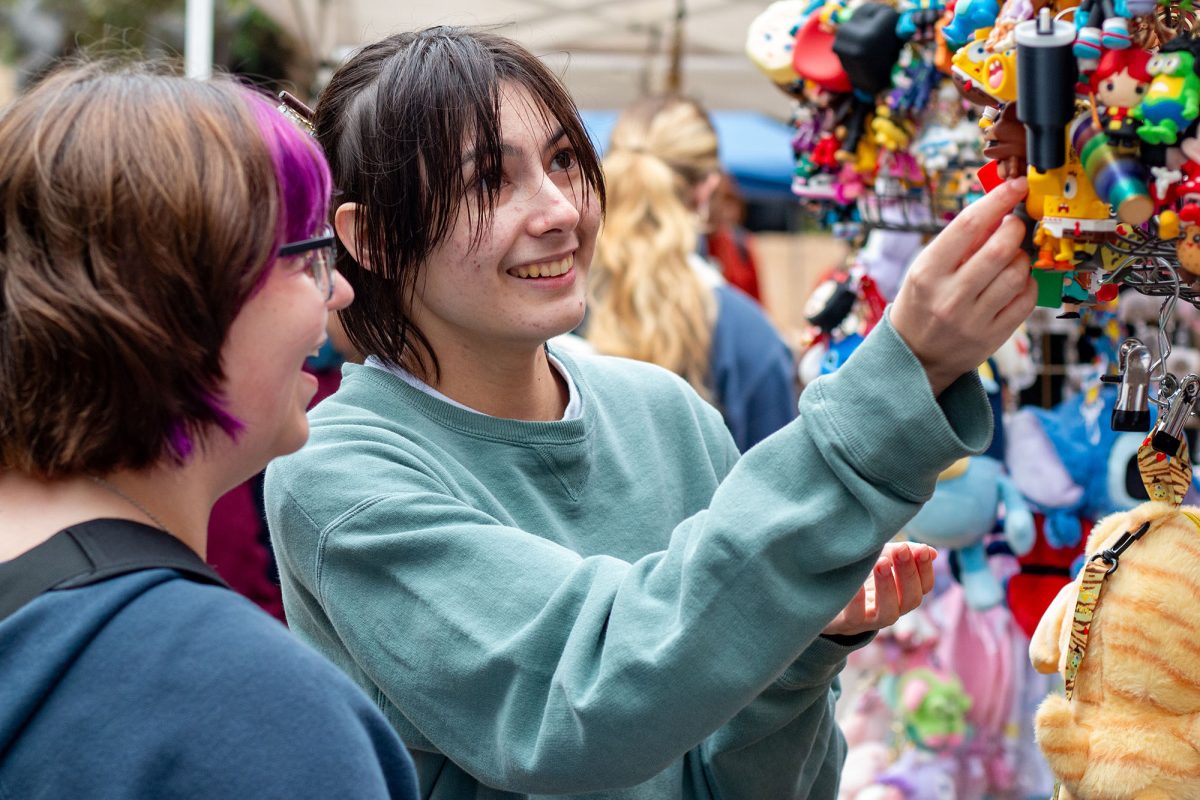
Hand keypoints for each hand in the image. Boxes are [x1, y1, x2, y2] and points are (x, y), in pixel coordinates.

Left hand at [822, 542, 936, 636]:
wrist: (825, 601)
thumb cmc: (860, 576)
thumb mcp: (881, 560)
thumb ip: (901, 554)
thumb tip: (930, 551)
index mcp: (902, 595)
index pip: (924, 587)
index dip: (925, 569)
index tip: (921, 549)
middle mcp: (892, 610)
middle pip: (911, 599)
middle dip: (908, 574)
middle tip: (901, 551)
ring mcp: (870, 620)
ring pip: (888, 614)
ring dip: (887, 588)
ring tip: (881, 563)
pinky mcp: (848, 623)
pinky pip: (855, 616)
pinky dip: (857, 599)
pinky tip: (856, 582)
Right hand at [890, 177, 1036, 394]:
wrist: (914, 355)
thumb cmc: (921, 303)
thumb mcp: (924, 270)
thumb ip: (958, 244)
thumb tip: (998, 210)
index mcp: (926, 272)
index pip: (968, 225)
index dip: (998, 200)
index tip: (1016, 185)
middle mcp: (948, 296)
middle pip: (999, 248)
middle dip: (1015, 228)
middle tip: (1015, 224)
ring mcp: (972, 319)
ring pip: (1017, 273)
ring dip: (1022, 257)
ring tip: (1012, 257)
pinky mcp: (992, 336)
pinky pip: (1025, 299)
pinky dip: (1027, 283)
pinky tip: (1016, 280)